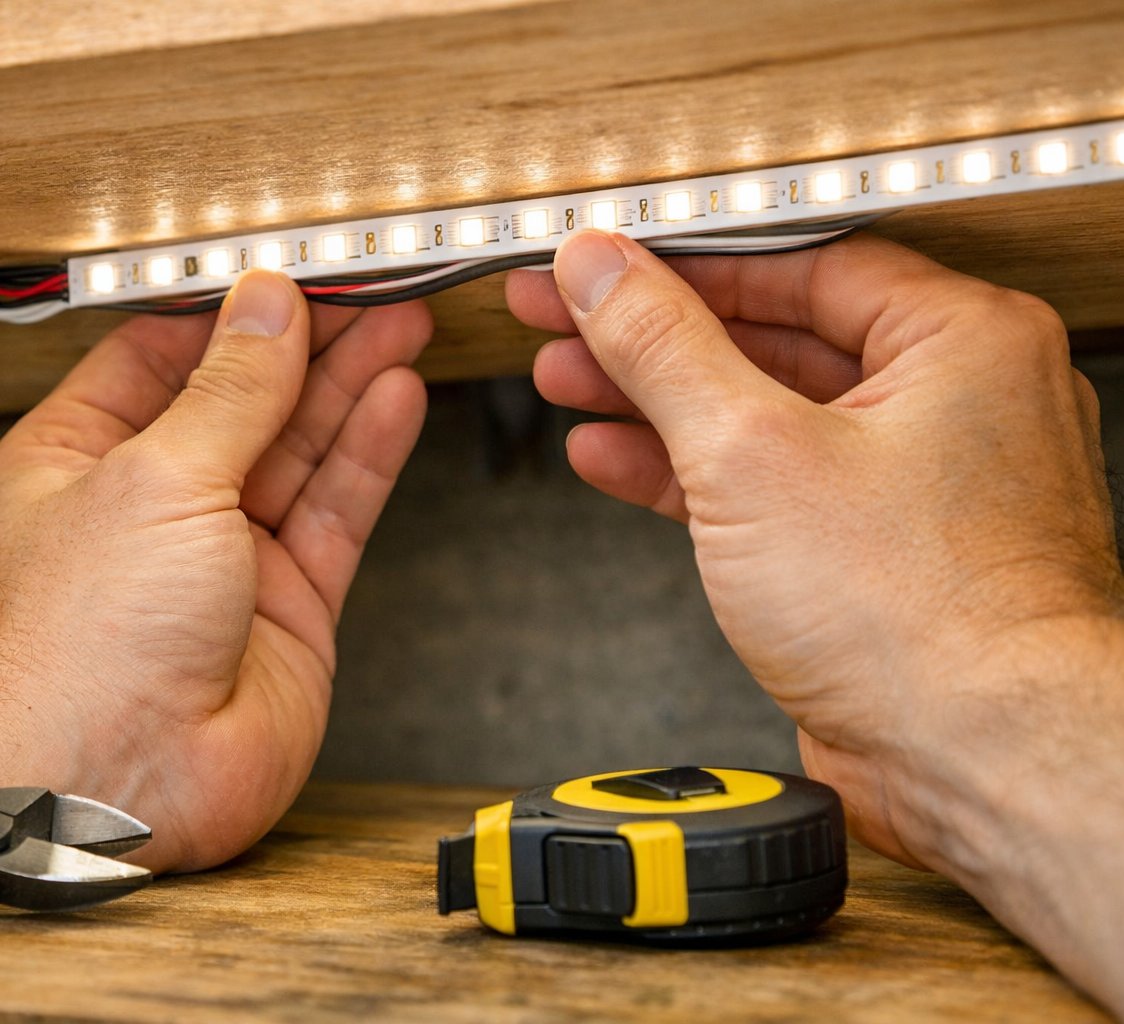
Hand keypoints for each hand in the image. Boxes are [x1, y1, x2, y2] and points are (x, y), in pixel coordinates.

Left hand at [0, 272, 430, 871]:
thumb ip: (228, 390)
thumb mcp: (153, 477)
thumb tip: (265, 310)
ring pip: (296, 454)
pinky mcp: (284, 608)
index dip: (225, 313)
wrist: (115, 782)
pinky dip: (366, 455)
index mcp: (75, 464)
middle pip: (239, 401)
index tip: (285, 272)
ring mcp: (221, 561)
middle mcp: (148, 510)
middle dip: (304, 344)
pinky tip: (393, 400)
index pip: (156, 359)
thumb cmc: (77, 648)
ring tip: (399, 325)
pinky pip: (332, 514)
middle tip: (366, 289)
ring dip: (347, 388)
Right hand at [510, 231, 1123, 1010]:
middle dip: (650, 336)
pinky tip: (615, 456)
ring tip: (567, 379)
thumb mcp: (753, 452)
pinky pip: (767, 486)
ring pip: (760, 415)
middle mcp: (950, 404)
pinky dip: (687, 473)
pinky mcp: (873, 554)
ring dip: (655, 402)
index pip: (795, 265)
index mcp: (960, 342)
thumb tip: (604, 274)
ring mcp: (911, 484)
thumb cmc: (930, 622)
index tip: (604, 263)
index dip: (680, 263)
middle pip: (769, 338)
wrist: (977, 765)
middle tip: (564, 316)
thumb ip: (664, 349)